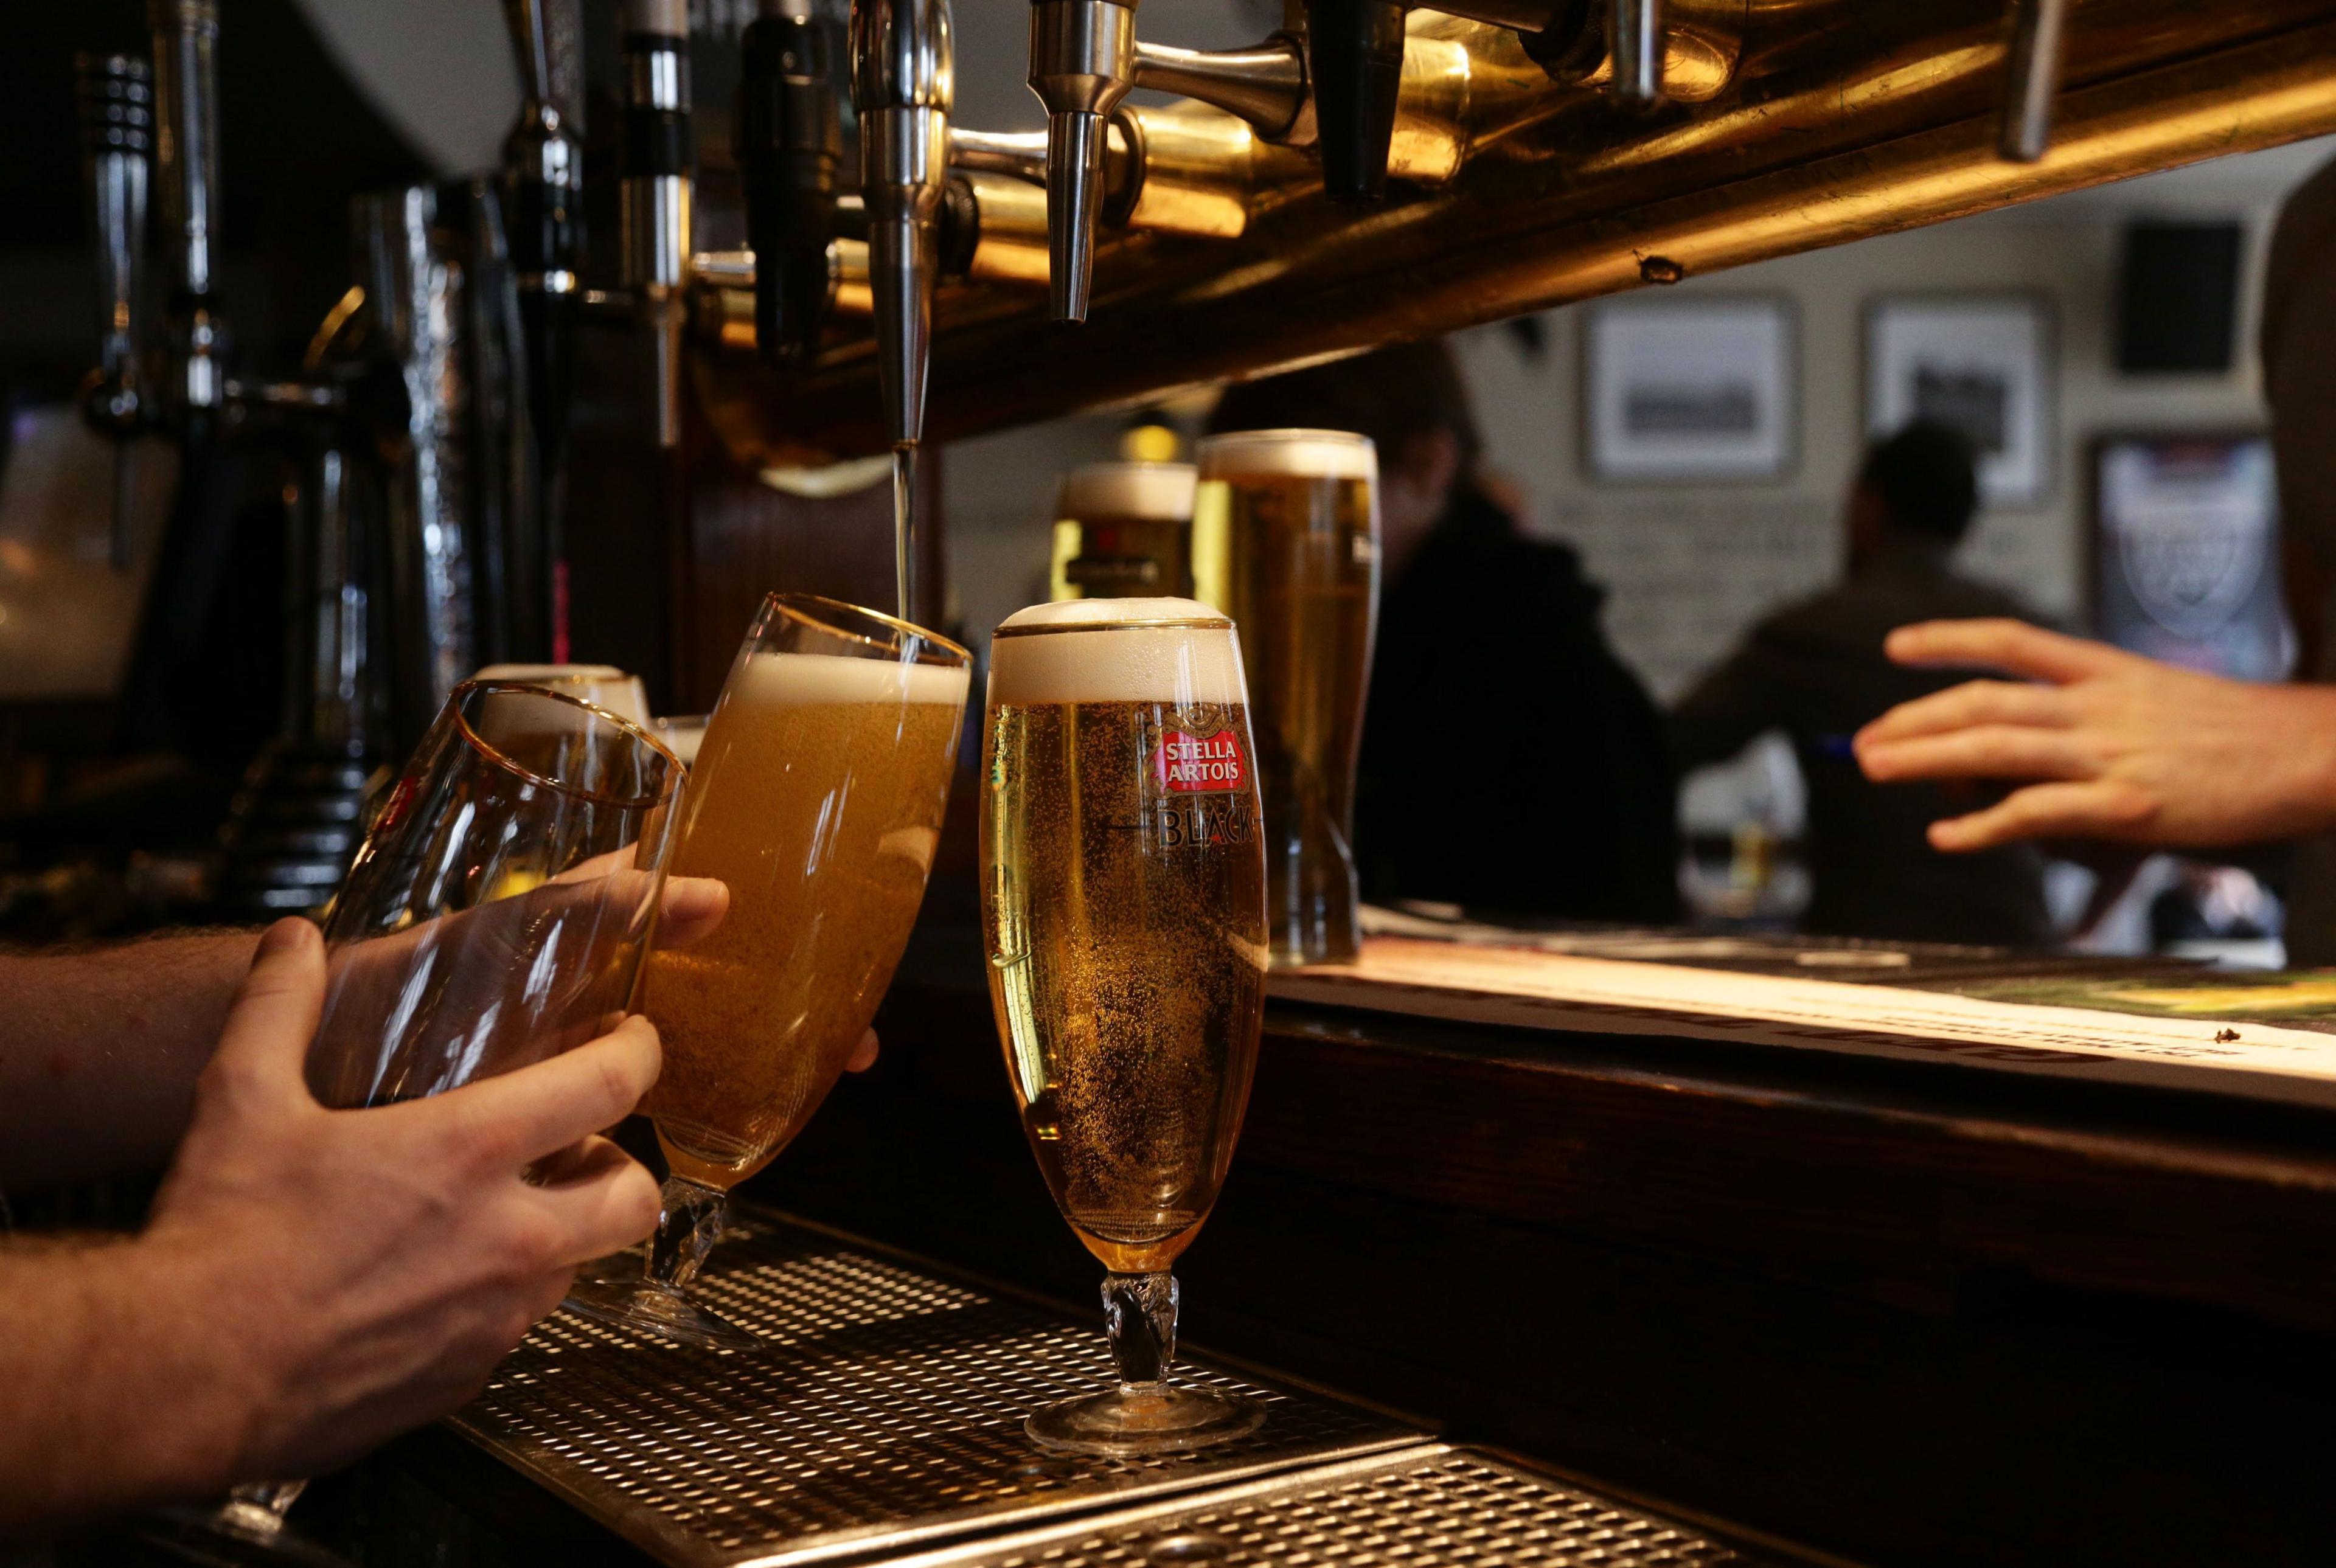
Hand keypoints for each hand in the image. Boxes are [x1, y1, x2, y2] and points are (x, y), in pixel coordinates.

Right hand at [138, 918, 664, 1488]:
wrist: (183, 1377)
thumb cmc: (220, 1236)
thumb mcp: (243, 1098)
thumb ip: (277, 1006)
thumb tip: (292, 940)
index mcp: (469, 1153)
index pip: (611, 1085)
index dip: (638, 1050)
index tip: (633, 1037)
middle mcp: (508, 1239)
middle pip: (636, 1194)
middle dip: (623, 1162)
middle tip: (581, 1144)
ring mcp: (496, 1317)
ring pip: (582, 1262)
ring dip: (565, 1231)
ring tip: (507, 1208)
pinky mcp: (469, 1376)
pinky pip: (519, 1326)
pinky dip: (504, 1297)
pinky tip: (447, 1279)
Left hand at [1855, 619, 2335, 851]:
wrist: (2312, 752)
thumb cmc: (2240, 738)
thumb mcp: (2160, 708)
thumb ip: (2096, 725)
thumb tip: (2036, 756)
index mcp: (2108, 673)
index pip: (2012, 642)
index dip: (1948, 642)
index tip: (1896, 649)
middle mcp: (2100, 706)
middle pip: (1985, 702)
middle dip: (1914, 720)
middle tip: (1861, 741)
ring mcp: (2112, 754)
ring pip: (1996, 747)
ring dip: (1925, 760)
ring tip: (1874, 769)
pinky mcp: (2129, 805)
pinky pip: (2038, 812)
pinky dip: (1984, 825)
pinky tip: (1945, 835)